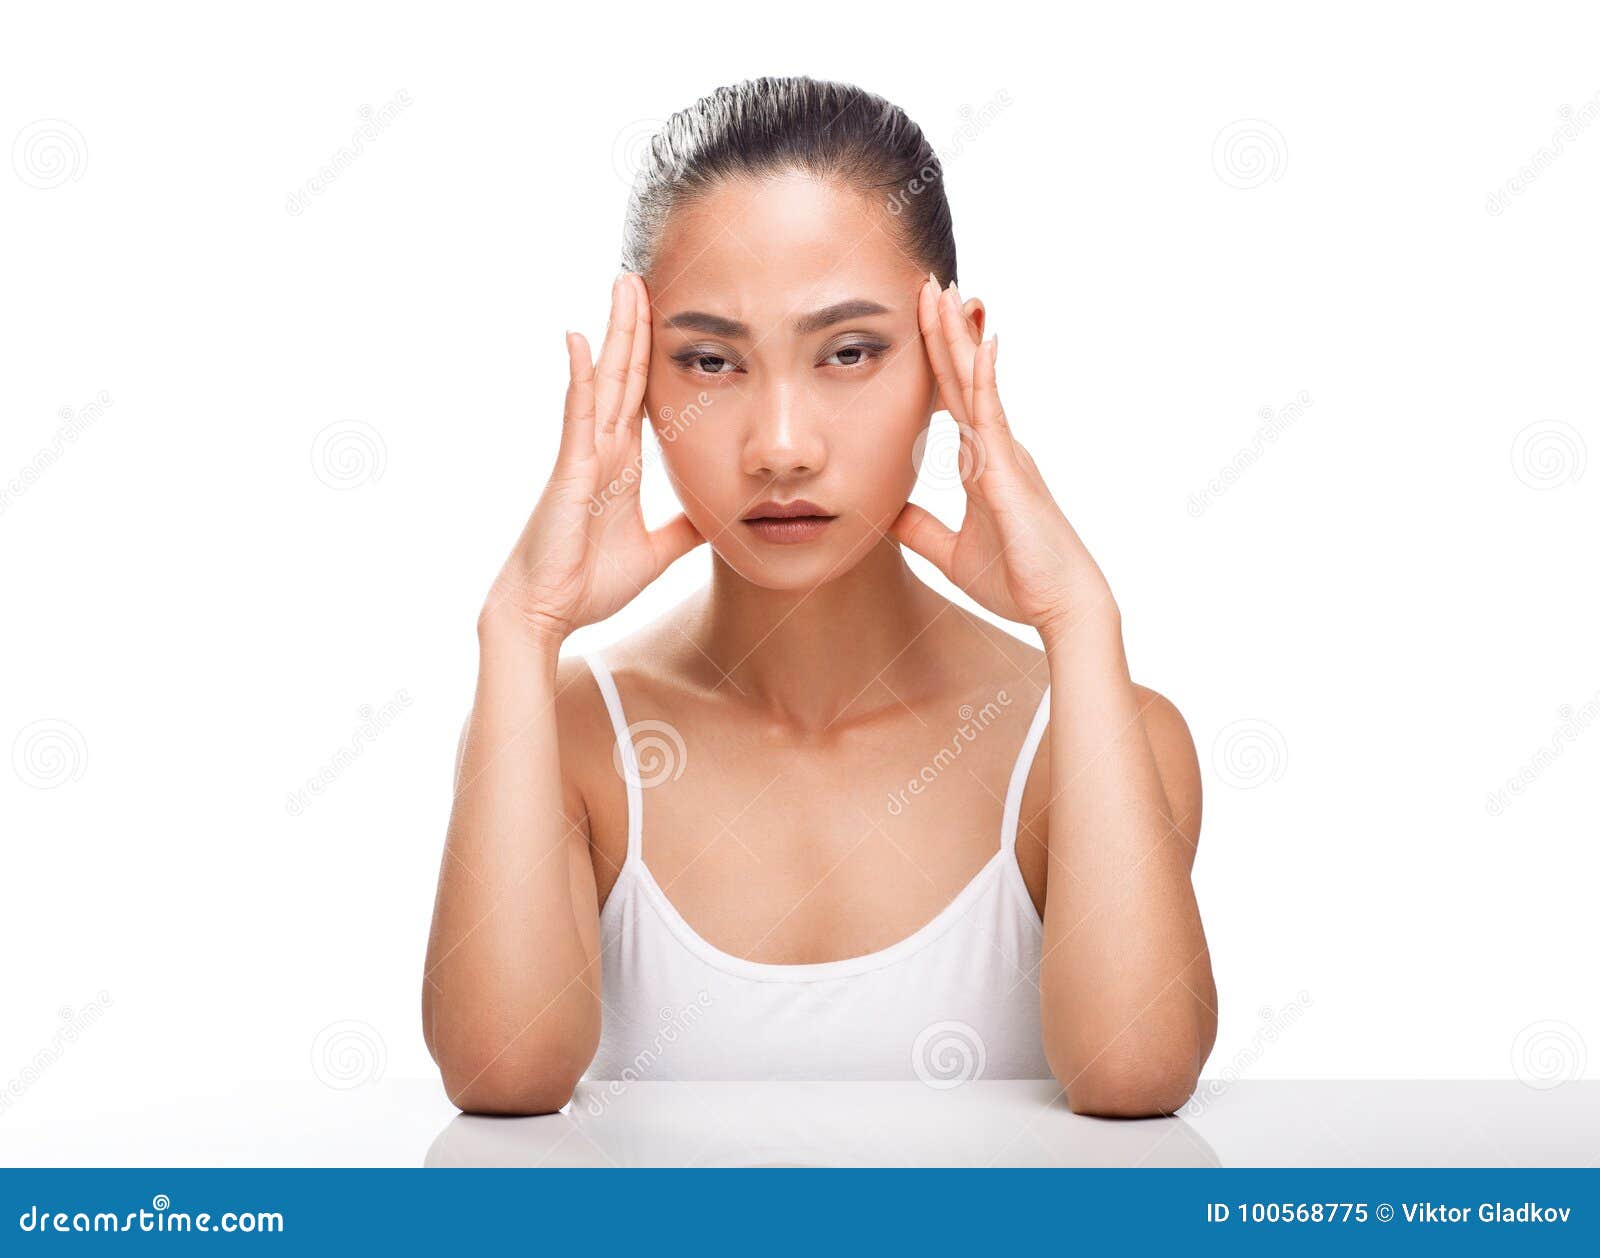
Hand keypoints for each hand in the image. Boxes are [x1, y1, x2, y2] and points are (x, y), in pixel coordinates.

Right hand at [479, 272, 703, 647]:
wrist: (549, 613)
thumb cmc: (589, 583)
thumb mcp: (656, 551)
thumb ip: (682, 528)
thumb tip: (716, 514)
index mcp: (621, 464)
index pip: (641, 396)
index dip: (652, 355)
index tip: (665, 314)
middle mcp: (601, 449)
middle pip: (623, 374)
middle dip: (633, 326)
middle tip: (640, 276)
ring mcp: (583, 455)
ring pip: (603, 381)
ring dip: (614, 333)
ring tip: (621, 285)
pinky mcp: (569, 470)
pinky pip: (576, 414)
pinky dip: (580, 377)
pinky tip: (580, 339)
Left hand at [891, 277, 1117, 640]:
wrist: (1060, 608)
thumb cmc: (1018, 581)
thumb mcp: (951, 553)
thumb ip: (920, 529)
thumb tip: (885, 511)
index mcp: (985, 461)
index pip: (953, 397)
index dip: (937, 357)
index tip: (922, 316)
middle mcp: (998, 448)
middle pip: (964, 376)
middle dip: (946, 329)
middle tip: (928, 282)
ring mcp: (1007, 455)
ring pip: (978, 384)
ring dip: (960, 338)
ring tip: (946, 292)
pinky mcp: (1011, 473)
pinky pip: (995, 417)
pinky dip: (987, 379)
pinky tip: (981, 345)